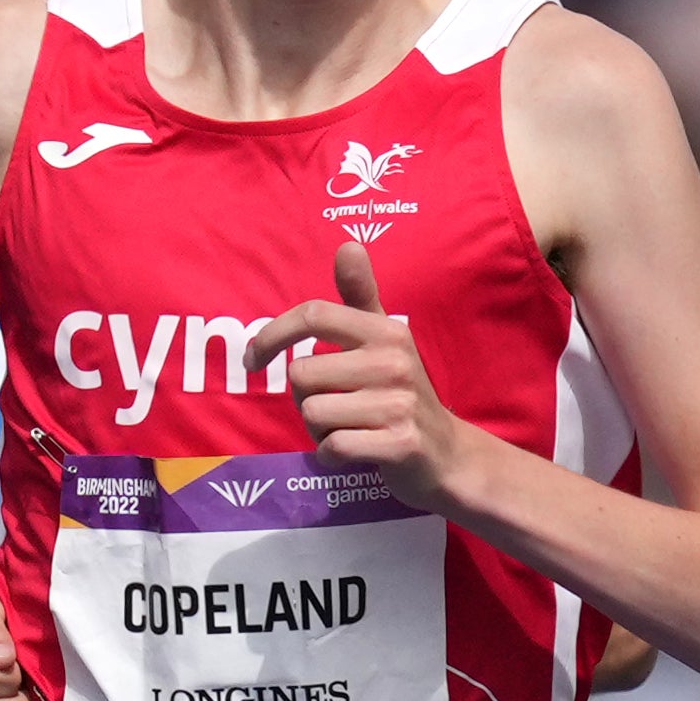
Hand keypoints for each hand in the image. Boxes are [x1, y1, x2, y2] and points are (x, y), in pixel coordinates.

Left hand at [243, 245, 468, 507]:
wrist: (446, 453)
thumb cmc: (401, 392)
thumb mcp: (383, 339)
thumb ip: (360, 296)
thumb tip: (347, 245)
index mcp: (385, 331)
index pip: (314, 315)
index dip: (272, 334)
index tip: (253, 359)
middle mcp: (393, 362)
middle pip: (303, 375)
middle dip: (304, 399)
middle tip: (334, 408)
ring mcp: (399, 404)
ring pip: (313, 414)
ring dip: (317, 430)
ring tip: (347, 428)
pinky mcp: (399, 445)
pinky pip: (332, 447)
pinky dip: (331, 455)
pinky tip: (353, 450)